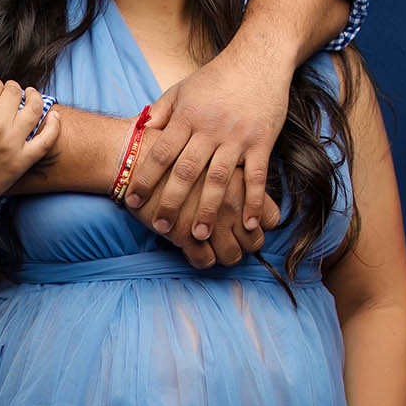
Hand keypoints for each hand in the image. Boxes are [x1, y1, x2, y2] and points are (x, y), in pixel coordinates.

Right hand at [0, 67, 59, 224]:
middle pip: (13, 92)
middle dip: (9, 89)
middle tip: (5, 96)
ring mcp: (12, 144)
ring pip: (33, 108)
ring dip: (34, 97)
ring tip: (30, 95)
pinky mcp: (22, 161)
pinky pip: (46, 140)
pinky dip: (54, 125)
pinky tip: (54, 115)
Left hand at [125, 59, 286, 245]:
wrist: (258, 59)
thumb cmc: (217, 77)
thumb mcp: (183, 88)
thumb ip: (162, 112)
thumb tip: (139, 132)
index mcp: (187, 116)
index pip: (160, 153)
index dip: (145, 179)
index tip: (131, 200)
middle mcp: (210, 129)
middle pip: (186, 171)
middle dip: (171, 201)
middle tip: (161, 227)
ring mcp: (237, 137)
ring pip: (219, 179)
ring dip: (208, 209)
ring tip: (198, 234)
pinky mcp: (262, 142)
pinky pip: (256, 176)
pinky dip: (254, 201)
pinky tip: (249, 223)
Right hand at [130, 159, 266, 269]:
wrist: (133, 156)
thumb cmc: (172, 147)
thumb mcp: (210, 145)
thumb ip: (230, 159)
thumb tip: (244, 173)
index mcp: (239, 179)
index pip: (271, 216)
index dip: (261, 224)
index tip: (250, 224)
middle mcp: (230, 201)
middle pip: (254, 240)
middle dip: (246, 245)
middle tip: (234, 240)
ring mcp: (208, 220)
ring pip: (232, 255)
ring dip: (226, 257)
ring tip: (216, 251)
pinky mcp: (185, 233)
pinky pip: (204, 260)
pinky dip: (203, 261)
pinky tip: (196, 252)